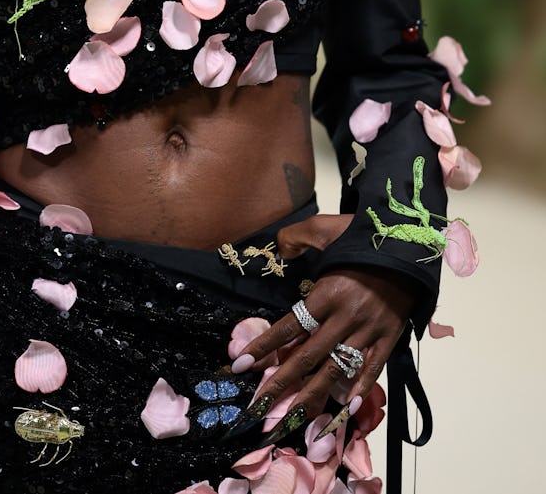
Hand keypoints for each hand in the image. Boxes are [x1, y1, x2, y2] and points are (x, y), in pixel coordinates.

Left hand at [229, 214, 417, 440]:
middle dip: (279, 384)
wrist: (408, 246)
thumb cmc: (363, 238)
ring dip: (312, 396)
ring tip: (292, 418)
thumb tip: (278, 249)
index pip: (288, 327)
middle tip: (257, 406)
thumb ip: (296, 237)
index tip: (238, 365)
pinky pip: (372, 367)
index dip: (262, 348)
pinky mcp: (388, 338)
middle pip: (307, 357)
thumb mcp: (324, 228)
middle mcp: (344, 317)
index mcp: (325, 293)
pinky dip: (360, 388)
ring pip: (335, 369)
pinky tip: (346, 407)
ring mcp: (367, 330)